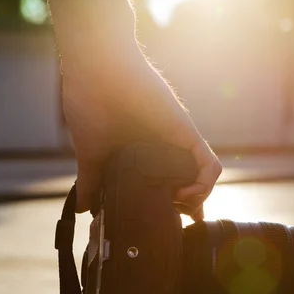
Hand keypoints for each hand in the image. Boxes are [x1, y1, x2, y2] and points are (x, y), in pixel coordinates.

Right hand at [61, 46, 221, 220]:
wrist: (95, 70)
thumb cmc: (89, 104)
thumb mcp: (90, 152)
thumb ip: (91, 180)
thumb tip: (83, 209)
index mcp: (145, 155)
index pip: (168, 187)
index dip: (171, 208)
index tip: (164, 223)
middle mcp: (166, 150)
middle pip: (191, 186)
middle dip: (187, 208)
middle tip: (171, 218)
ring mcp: (177, 142)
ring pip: (205, 178)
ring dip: (198, 199)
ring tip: (179, 206)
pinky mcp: (186, 133)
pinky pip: (210, 164)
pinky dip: (206, 184)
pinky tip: (187, 194)